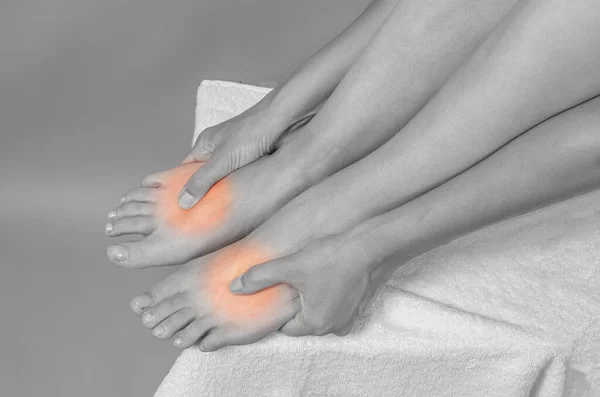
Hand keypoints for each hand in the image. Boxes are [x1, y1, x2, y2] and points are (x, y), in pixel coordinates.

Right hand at [177, 102, 314, 209]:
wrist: (285, 121)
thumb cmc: (252, 133)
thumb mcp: (222, 160)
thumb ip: (202, 181)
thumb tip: (182, 201)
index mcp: (206, 144)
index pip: (186, 170)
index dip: (184, 188)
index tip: (183, 209)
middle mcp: (219, 149)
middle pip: (206, 177)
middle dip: (206, 195)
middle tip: (203, 218)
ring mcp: (237, 155)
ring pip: (225, 180)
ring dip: (225, 194)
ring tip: (221, 215)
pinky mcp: (254, 161)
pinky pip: (242, 179)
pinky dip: (241, 190)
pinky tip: (241, 204)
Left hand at [229, 234, 391, 336]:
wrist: (372, 246)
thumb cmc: (332, 257)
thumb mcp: (290, 265)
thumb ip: (259, 277)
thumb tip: (234, 287)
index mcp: (314, 324)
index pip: (284, 326)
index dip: (277, 309)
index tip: (276, 292)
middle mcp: (333, 328)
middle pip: (303, 322)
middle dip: (296, 305)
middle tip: (292, 281)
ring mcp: (349, 319)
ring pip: (320, 314)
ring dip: (314, 301)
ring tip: (310, 277)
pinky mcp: (360, 307)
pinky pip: (336, 308)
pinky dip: (330, 297)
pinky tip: (327, 277)